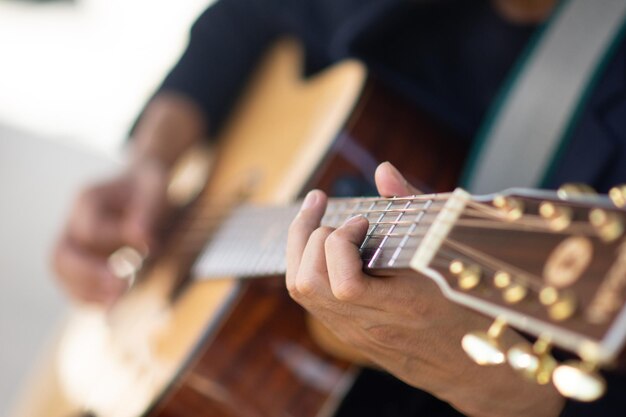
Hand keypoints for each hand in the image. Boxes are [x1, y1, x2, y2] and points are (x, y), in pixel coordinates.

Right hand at [52, 159, 170, 305]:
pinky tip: (113, 305)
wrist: (141, 185)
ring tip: (116, 304)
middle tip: (120, 289)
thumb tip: (140, 239)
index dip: (115, 243)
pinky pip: (72, 284)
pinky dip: (89, 297)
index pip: (90, 230)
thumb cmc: (149, 187)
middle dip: (88, 277)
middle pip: (61, 256)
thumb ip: (148, 211)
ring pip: (61, 274)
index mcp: (88, 199)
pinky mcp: (79, 260)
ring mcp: (72, 242)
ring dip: (85, 293)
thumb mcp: (155, 189)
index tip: (148, 249)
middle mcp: (73, 221)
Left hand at [287, 162, 564, 416]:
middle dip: (311, 236)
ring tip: (318, 219)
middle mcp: (368, 323)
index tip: (363, 221)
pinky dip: (306, 262)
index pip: (345, 285)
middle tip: (337, 217)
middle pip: (308, 284)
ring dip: (301, 246)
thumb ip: (415, 209)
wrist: (464, 364)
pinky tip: (320, 242)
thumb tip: (383, 170)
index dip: (342, 243)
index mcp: (402, 308)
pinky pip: (309, 296)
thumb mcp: (448, 254)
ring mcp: (351, 330)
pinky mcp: (344, 330)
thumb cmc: (464, 305)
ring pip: (301, 289)